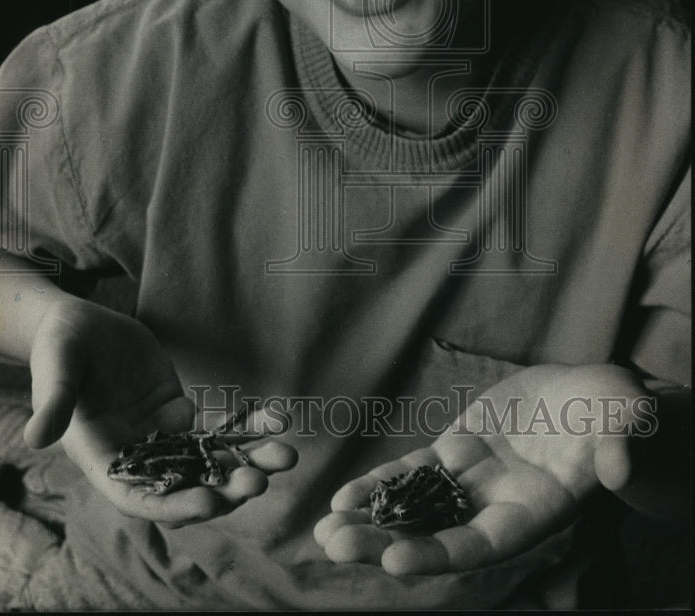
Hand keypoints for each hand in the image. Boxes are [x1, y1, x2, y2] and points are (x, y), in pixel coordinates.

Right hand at [23, 295, 296, 524]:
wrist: (77, 325)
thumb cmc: (59, 348)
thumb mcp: (55, 370)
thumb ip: (53, 403)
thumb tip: (35, 438)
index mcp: (103, 460)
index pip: (139, 497)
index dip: (174, 504)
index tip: (210, 503)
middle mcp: (136, 458)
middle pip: (184, 486)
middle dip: (224, 489)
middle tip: (260, 482)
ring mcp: (160, 437)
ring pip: (209, 461)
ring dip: (249, 462)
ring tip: (286, 455)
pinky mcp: (176, 412)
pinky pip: (217, 427)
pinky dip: (249, 426)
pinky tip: (280, 417)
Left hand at [315, 363, 649, 574]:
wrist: (590, 394)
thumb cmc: (617, 411)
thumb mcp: (629, 423)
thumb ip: (622, 448)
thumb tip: (619, 469)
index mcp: (538, 510)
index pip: (486, 543)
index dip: (442, 552)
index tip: (395, 560)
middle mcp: (499, 505)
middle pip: (437, 535)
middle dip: (385, 543)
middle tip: (334, 546)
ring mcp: (474, 480)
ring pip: (415, 508)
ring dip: (370, 519)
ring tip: (325, 529)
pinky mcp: (457, 450)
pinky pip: (412, 473)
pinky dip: (378, 485)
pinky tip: (343, 496)